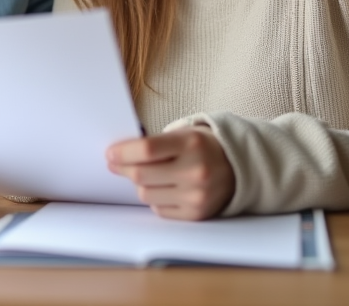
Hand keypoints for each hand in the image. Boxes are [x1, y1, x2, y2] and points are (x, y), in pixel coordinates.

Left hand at [107, 127, 235, 219]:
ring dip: (140, 184)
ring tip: (147, 175)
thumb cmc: (203, 147)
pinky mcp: (196, 214)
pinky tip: (163, 188)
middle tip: (115, 163)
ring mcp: (197, 195)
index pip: (147, 149)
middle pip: (141, 175)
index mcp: (191, 144)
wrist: (238, 166)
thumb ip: (154, 143)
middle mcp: (196, 170)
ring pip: (146, 194)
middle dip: (123, 168)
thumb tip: (118, 155)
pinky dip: (155, 199)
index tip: (110, 153)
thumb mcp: (183, 134)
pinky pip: (159, 210)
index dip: (123, 152)